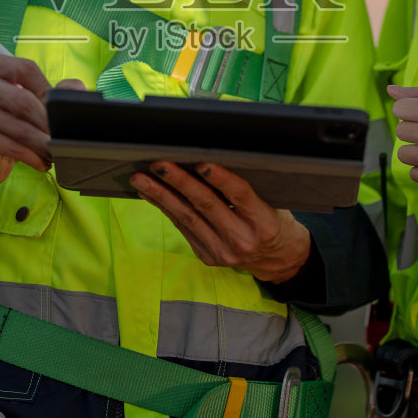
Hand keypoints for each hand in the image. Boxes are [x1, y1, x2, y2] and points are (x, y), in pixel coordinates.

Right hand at [0, 57, 82, 220]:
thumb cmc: (12, 121)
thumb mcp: (34, 101)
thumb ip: (57, 92)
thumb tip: (75, 89)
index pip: (26, 71)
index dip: (48, 92)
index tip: (60, 111)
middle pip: (23, 101)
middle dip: (48, 123)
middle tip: (62, 136)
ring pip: (20, 128)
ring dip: (44, 144)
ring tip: (55, 152)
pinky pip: (13, 147)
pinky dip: (33, 157)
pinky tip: (41, 162)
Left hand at [130, 161, 310, 282]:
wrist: (276, 258)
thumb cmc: (272, 220)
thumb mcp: (271, 202)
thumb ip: (246, 187)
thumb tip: (207, 159)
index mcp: (263, 223)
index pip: (240, 195)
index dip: (220, 178)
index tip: (201, 163)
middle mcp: (242, 240)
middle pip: (205, 205)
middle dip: (178, 182)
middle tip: (158, 164)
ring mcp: (222, 251)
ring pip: (187, 217)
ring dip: (161, 195)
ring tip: (141, 178)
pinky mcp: (208, 256)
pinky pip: (183, 227)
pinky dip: (165, 208)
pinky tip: (150, 193)